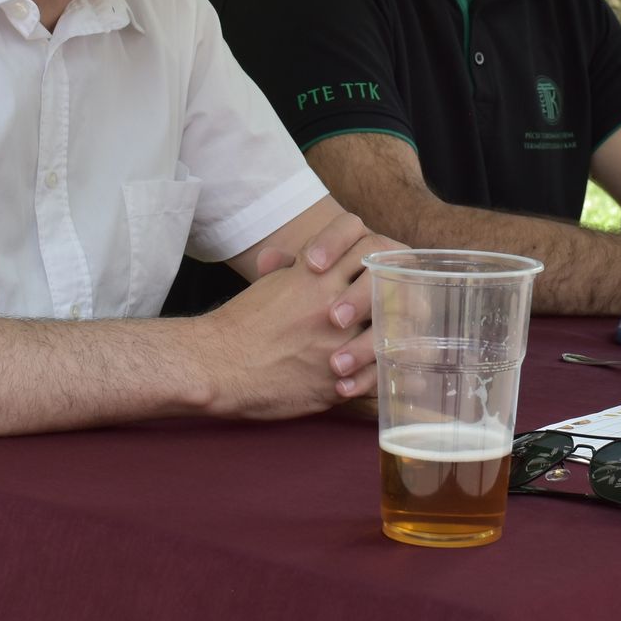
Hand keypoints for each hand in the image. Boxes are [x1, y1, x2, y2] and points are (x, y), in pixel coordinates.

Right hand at [207, 214, 399, 417]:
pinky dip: (391, 376)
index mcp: (313, 275)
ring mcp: (335, 342)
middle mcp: (330, 302)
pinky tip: (399, 376)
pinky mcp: (334, 380)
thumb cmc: (239, 324)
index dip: (377, 249)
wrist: (216, 365)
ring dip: (401, 335)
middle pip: (389, 284)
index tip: (374, 266)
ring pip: (393, 331)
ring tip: (404, 341)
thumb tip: (306, 257)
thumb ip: (294, 268)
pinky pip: (379, 376)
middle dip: (402, 292)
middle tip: (402, 303)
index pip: (364, 239)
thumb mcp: (269, 284)